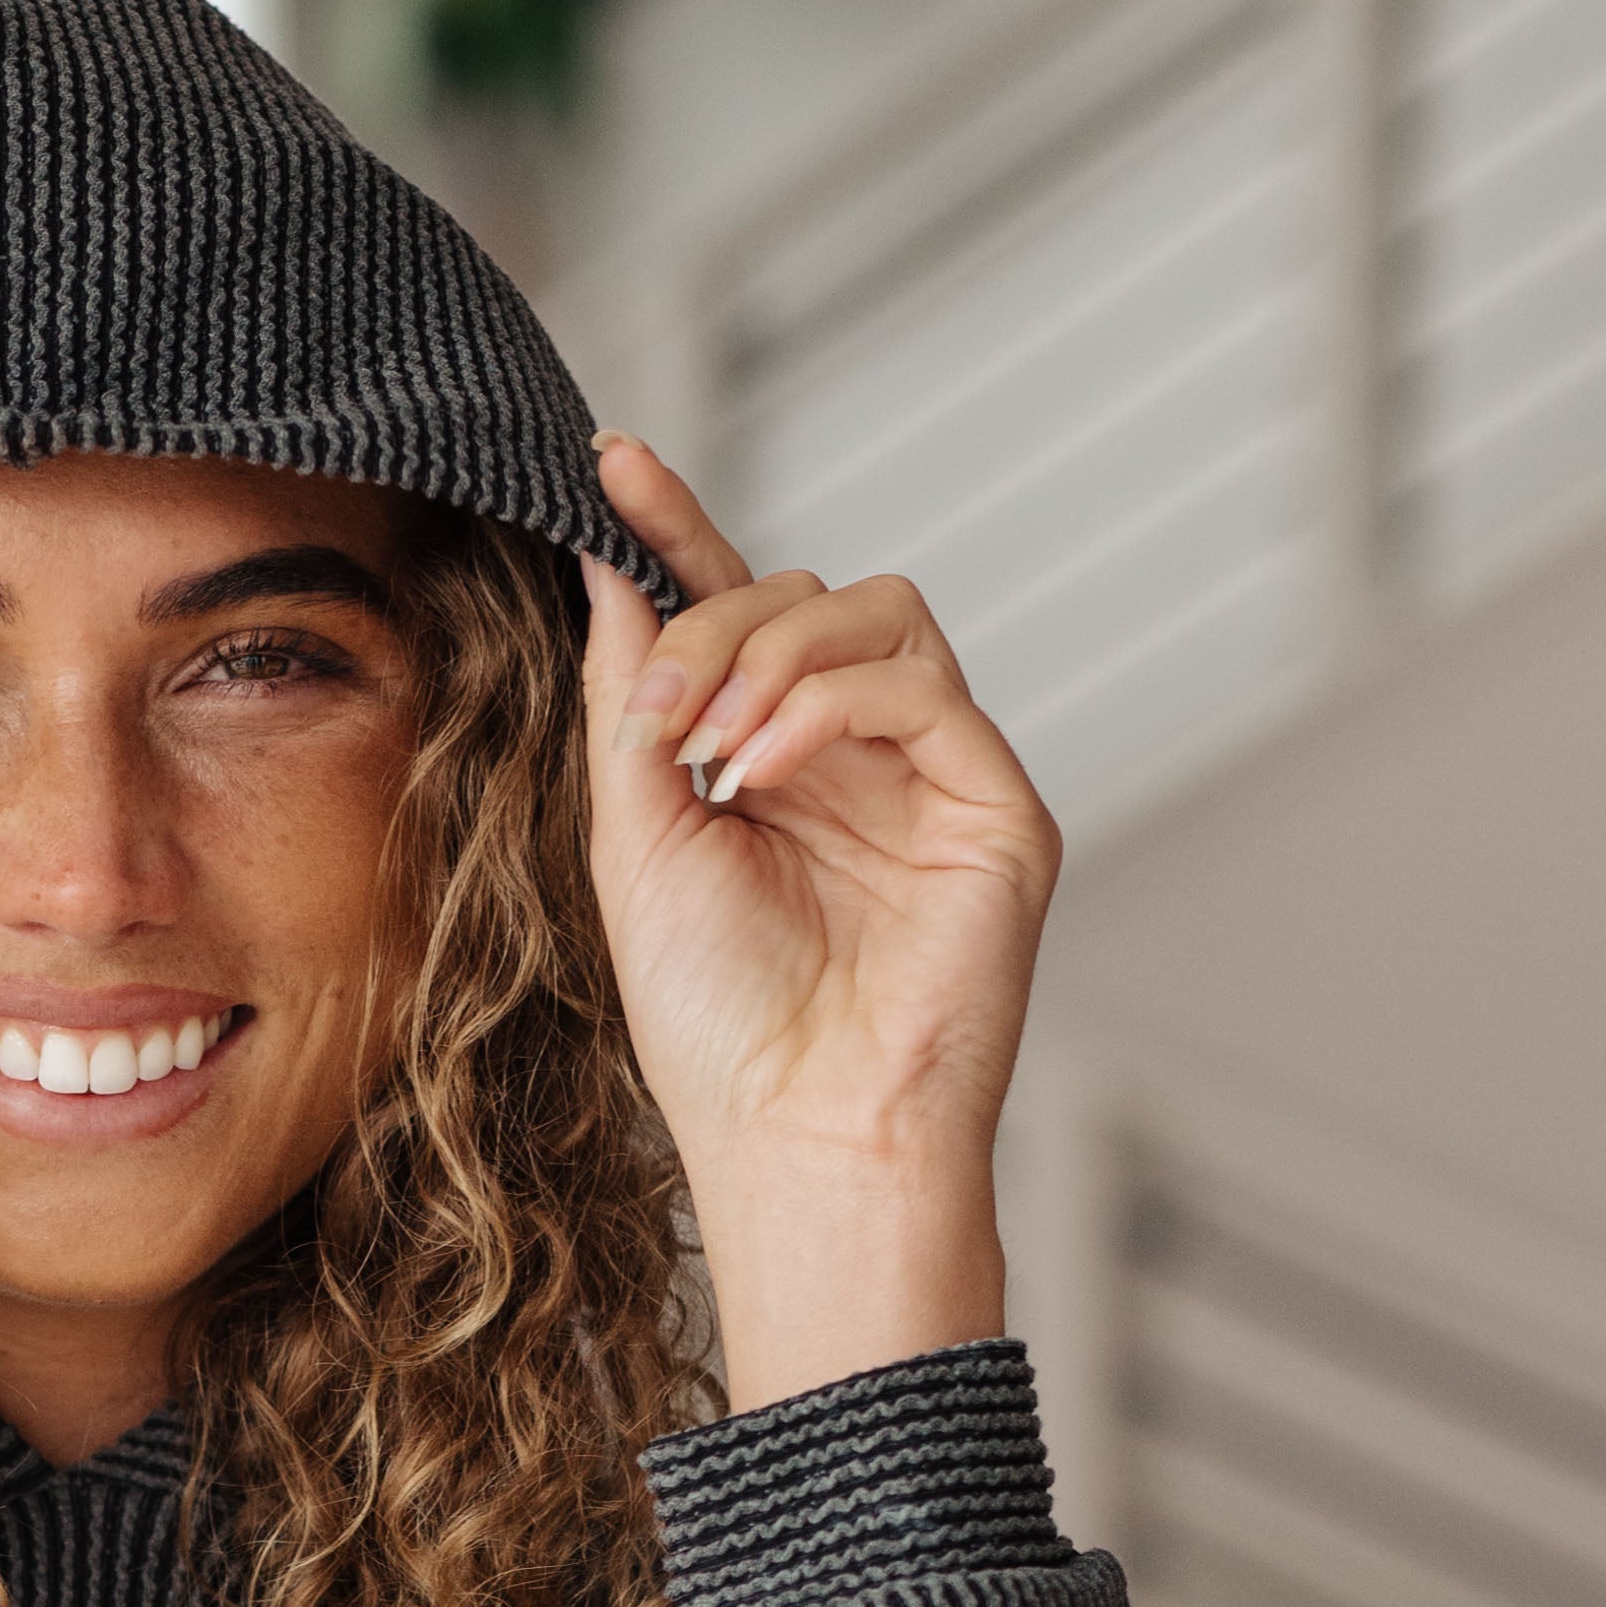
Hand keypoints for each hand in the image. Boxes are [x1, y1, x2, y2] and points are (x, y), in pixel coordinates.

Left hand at [578, 436, 1059, 1414]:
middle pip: (800, 596)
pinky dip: (832, 701)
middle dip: (711, 632)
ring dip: (772, 658)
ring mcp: (933, 779)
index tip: (610, 466)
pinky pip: (923, 681)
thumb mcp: (636, 845)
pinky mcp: (996, 808)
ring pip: (872, 612)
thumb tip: (609, 561)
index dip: (677, 532)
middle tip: (659, 721)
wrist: (800, 1140)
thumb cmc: (718, 1031)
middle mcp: (856, 763)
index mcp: (769, 772)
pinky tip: (769, 771)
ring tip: (715, 758)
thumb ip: (630, 701)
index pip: (732, 615)